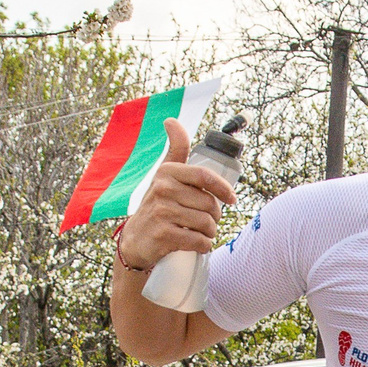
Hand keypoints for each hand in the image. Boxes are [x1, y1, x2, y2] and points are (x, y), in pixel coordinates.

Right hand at [117, 120, 236, 270]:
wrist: (136, 239)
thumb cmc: (157, 205)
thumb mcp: (164, 176)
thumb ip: (175, 150)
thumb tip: (172, 121)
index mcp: (167, 172)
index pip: (205, 176)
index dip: (223, 189)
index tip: (232, 199)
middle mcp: (162, 189)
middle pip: (210, 204)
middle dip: (215, 216)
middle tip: (206, 221)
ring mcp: (162, 211)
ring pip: (207, 224)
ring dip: (209, 232)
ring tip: (199, 232)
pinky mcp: (164, 234)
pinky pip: (199, 241)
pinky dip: (203, 245)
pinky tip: (195, 243)